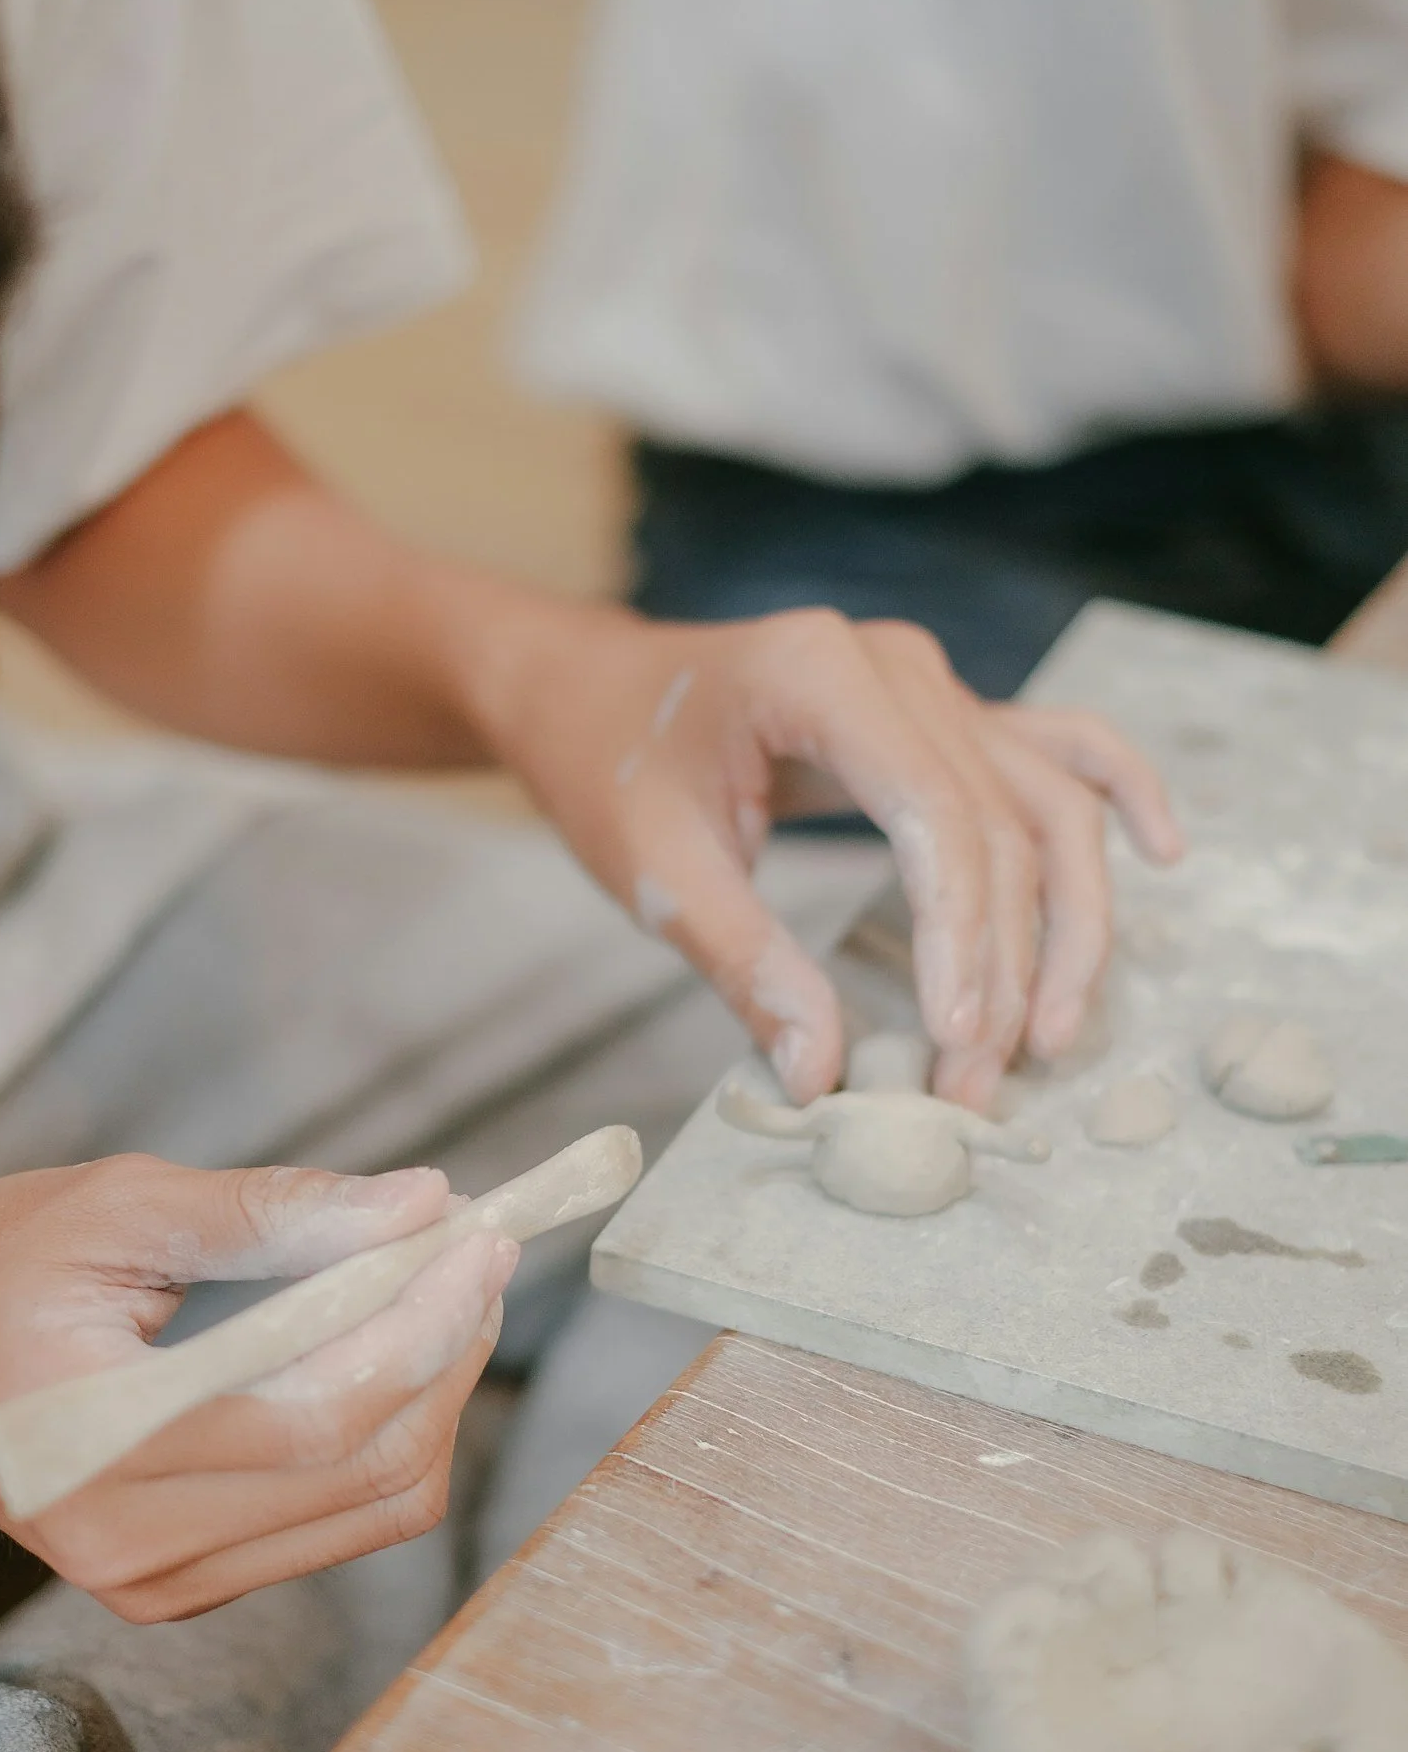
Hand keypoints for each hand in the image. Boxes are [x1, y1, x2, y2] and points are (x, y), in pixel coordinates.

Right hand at [0, 1156, 516, 1619]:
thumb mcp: (115, 1206)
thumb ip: (272, 1212)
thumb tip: (419, 1204)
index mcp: (97, 1442)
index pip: (323, 1414)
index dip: (427, 1323)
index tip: (477, 1232)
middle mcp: (131, 1543)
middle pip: (371, 1473)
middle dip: (448, 1352)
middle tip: (473, 1249)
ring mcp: (155, 1584)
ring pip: (373, 1511)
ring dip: (433, 1395)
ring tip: (438, 1287)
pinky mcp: (178, 1588)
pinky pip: (334, 1526)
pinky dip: (385, 1435)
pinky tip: (385, 1347)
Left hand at [483, 607, 1181, 1110]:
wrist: (588, 689)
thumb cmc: (608, 766)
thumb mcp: (654, 872)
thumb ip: (744, 966)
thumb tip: (822, 1076)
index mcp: (820, 675)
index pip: (935, 816)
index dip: (961, 940)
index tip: (958, 1045)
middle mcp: (898, 665)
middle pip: (1002, 825)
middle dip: (1003, 966)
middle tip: (978, 1086)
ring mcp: (931, 680)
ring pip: (1045, 804)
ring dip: (1063, 925)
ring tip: (1052, 1036)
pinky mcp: (942, 711)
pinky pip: (1052, 748)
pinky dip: (1115, 795)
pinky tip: (1163, 850)